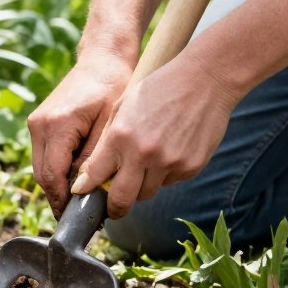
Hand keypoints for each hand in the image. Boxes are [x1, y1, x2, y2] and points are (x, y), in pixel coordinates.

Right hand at [28, 50, 134, 215]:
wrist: (102, 58)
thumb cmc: (113, 86)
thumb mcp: (111, 125)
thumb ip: (95, 157)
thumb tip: (86, 189)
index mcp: (58, 125)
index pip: (52, 175)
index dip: (61, 200)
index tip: (74, 217)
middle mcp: (40, 125)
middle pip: (41, 175)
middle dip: (57, 197)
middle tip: (78, 215)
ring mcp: (36, 123)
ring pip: (40, 167)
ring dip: (56, 184)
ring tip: (79, 199)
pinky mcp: (39, 123)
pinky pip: (44, 156)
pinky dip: (56, 169)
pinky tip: (75, 177)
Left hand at [70, 53, 238, 217]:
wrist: (205, 79)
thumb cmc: (158, 89)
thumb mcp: (122, 107)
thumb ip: (106, 142)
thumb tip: (91, 175)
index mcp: (120, 136)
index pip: (94, 176)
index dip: (85, 189)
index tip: (82, 193)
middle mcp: (143, 154)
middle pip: (121, 200)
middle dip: (113, 208)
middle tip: (112, 208)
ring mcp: (169, 163)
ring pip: (146, 193)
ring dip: (140, 187)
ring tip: (144, 166)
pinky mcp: (190, 167)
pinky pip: (169, 182)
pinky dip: (164, 175)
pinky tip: (169, 151)